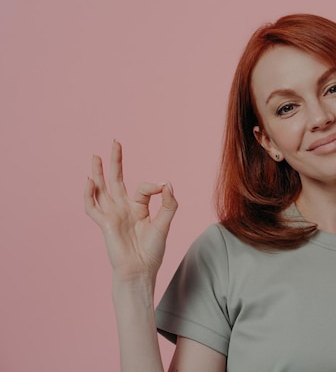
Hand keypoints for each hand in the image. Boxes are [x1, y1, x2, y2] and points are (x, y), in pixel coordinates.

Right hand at [84, 140, 177, 280]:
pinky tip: (89, 180)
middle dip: (115, 161)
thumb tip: (167, 183)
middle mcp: (123, 209)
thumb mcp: (164, 224)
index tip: (163, 188)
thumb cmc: (152, 251)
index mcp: (139, 208)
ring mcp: (112, 215)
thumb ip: (169, 204)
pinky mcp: (104, 224)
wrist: (140, 270)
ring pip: (102, 189)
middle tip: (115, 142)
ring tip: (95, 156)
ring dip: (98, 173)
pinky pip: (92, 207)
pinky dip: (89, 194)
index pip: (143, 188)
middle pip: (116, 180)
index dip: (153, 186)